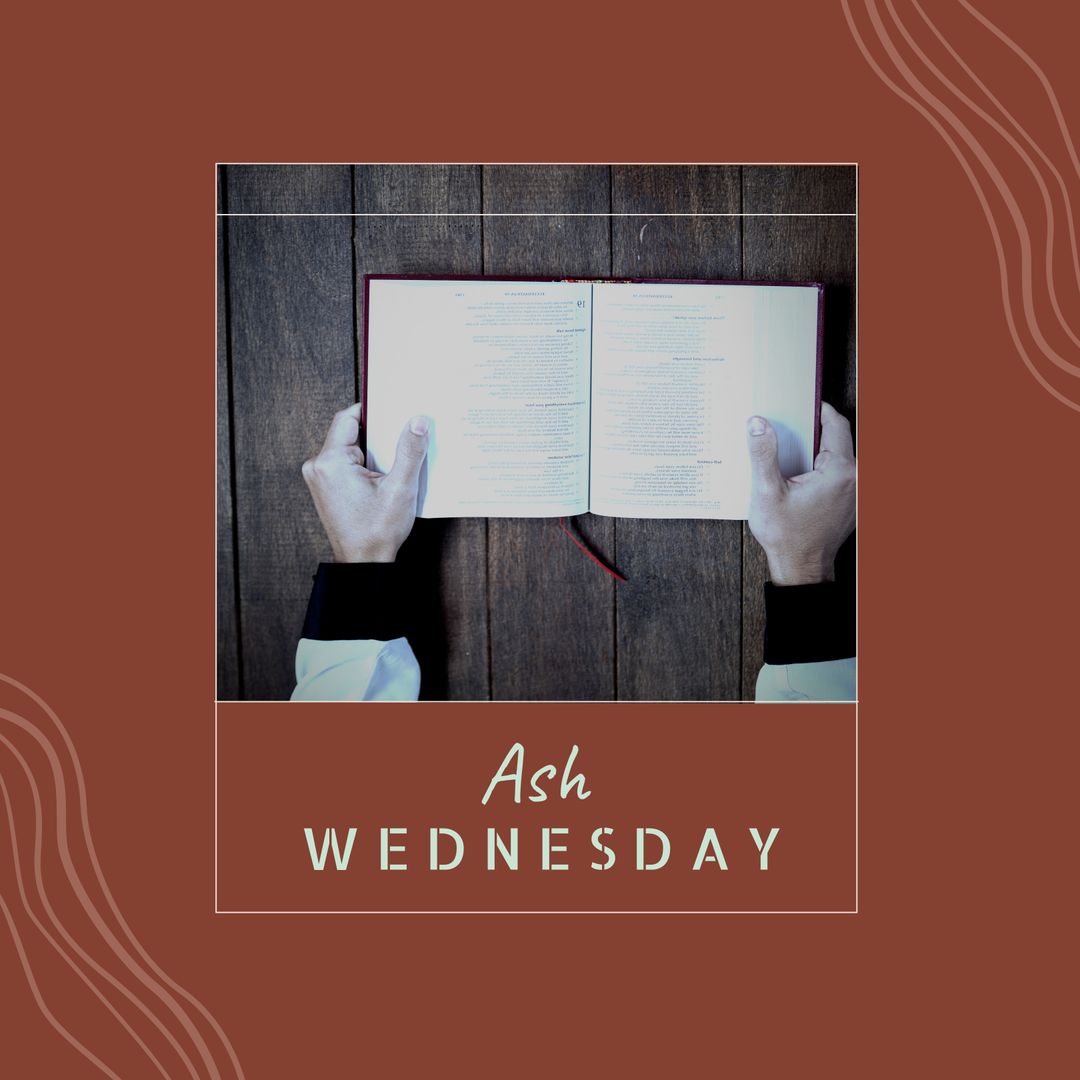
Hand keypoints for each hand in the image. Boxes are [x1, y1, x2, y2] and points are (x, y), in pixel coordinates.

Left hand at [302, 404, 429, 562]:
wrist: (363, 564)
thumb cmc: (377, 532)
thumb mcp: (400, 489)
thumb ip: (410, 451)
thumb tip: (419, 422)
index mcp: (331, 462)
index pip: (349, 418)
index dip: (373, 412)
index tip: (394, 411)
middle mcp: (318, 467)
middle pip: (349, 432)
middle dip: (377, 435)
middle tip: (400, 440)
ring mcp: (319, 478)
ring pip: (349, 448)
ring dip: (372, 452)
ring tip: (392, 465)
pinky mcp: (325, 487)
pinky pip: (345, 463)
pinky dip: (364, 464)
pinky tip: (383, 477)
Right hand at [746, 402, 855, 584]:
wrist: (801, 570)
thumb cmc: (787, 536)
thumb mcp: (767, 492)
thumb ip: (764, 454)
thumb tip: (758, 423)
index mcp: (841, 471)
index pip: (835, 424)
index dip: (818, 409)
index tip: (800, 403)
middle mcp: (856, 479)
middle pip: (838, 438)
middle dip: (814, 429)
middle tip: (788, 425)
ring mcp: (856, 493)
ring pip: (839, 456)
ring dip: (817, 450)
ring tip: (791, 450)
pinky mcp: (851, 503)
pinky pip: (839, 474)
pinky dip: (822, 468)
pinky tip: (799, 474)